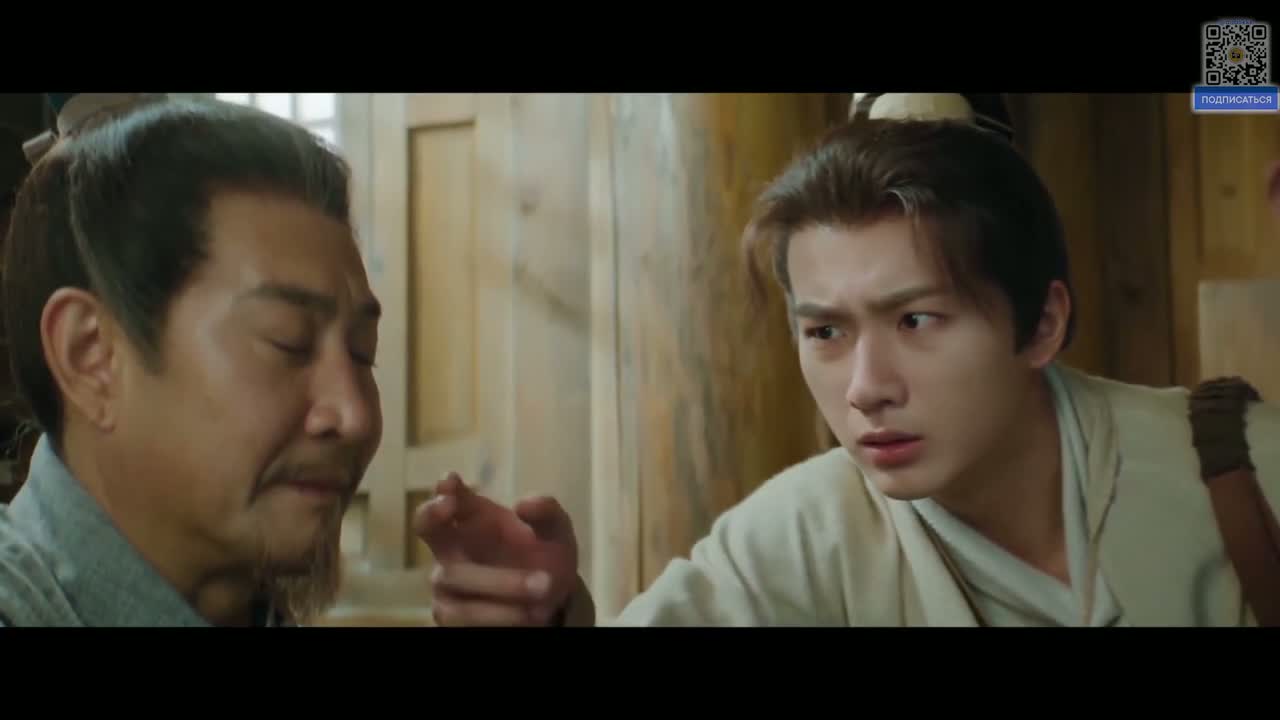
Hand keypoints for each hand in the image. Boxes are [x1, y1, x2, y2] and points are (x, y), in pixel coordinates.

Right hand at [413, 472, 578, 625]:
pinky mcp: (451, 614)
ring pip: (453, 577)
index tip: (450, 483)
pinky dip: (497, 614)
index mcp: (471, 517)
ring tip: (543, 586)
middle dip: (440, 519)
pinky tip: (528, 613)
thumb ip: (546, 511)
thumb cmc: (542, 551)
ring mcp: (446, 582)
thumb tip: (524, 505)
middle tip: (459, 511)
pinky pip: (461, 616)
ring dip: (500, 583)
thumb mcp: (555, 529)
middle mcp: (451, 547)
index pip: (444, 500)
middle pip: (429, 529)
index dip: (441, 492)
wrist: (551, 598)